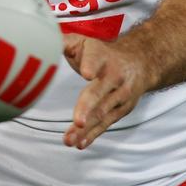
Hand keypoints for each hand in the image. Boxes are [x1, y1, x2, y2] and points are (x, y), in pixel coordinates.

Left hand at [62, 33, 151, 149]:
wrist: (139, 62)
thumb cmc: (102, 54)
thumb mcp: (86, 42)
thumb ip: (65, 42)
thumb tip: (46, 42)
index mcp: (101, 56)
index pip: (96, 59)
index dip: (91, 65)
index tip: (86, 73)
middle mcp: (113, 76)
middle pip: (99, 91)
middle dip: (88, 106)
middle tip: (79, 121)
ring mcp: (120, 95)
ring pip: (101, 112)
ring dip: (86, 128)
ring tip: (68, 140)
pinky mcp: (121, 110)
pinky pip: (105, 124)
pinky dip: (92, 135)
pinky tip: (79, 143)